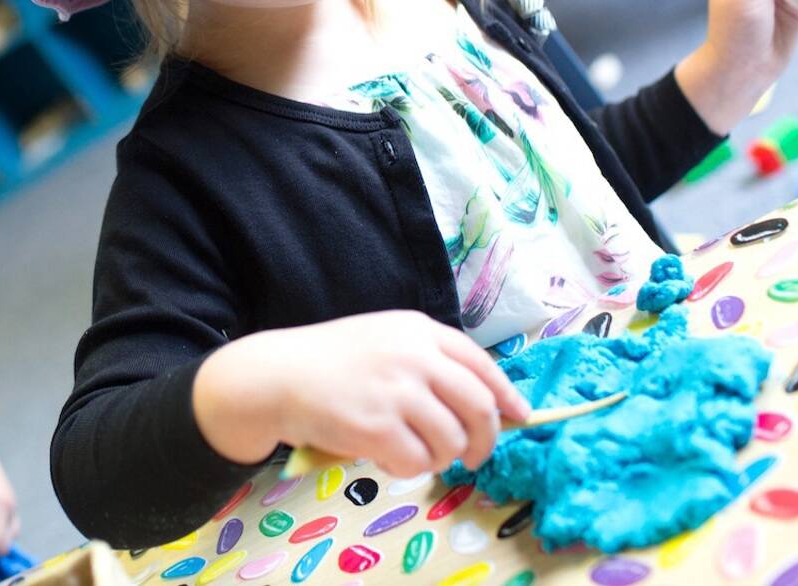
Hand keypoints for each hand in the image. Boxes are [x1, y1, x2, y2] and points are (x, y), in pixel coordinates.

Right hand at [192, 311, 529, 478]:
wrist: (278, 375)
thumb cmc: (332, 360)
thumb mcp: (385, 339)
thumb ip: (430, 361)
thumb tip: (486, 403)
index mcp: (419, 331)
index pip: (482, 364)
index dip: (507, 396)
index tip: (519, 418)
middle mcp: (414, 356)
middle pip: (479, 406)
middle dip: (485, 439)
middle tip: (474, 456)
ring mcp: (396, 391)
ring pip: (451, 441)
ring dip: (441, 457)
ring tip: (415, 452)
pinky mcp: (377, 427)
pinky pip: (417, 462)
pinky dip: (409, 467)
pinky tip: (387, 456)